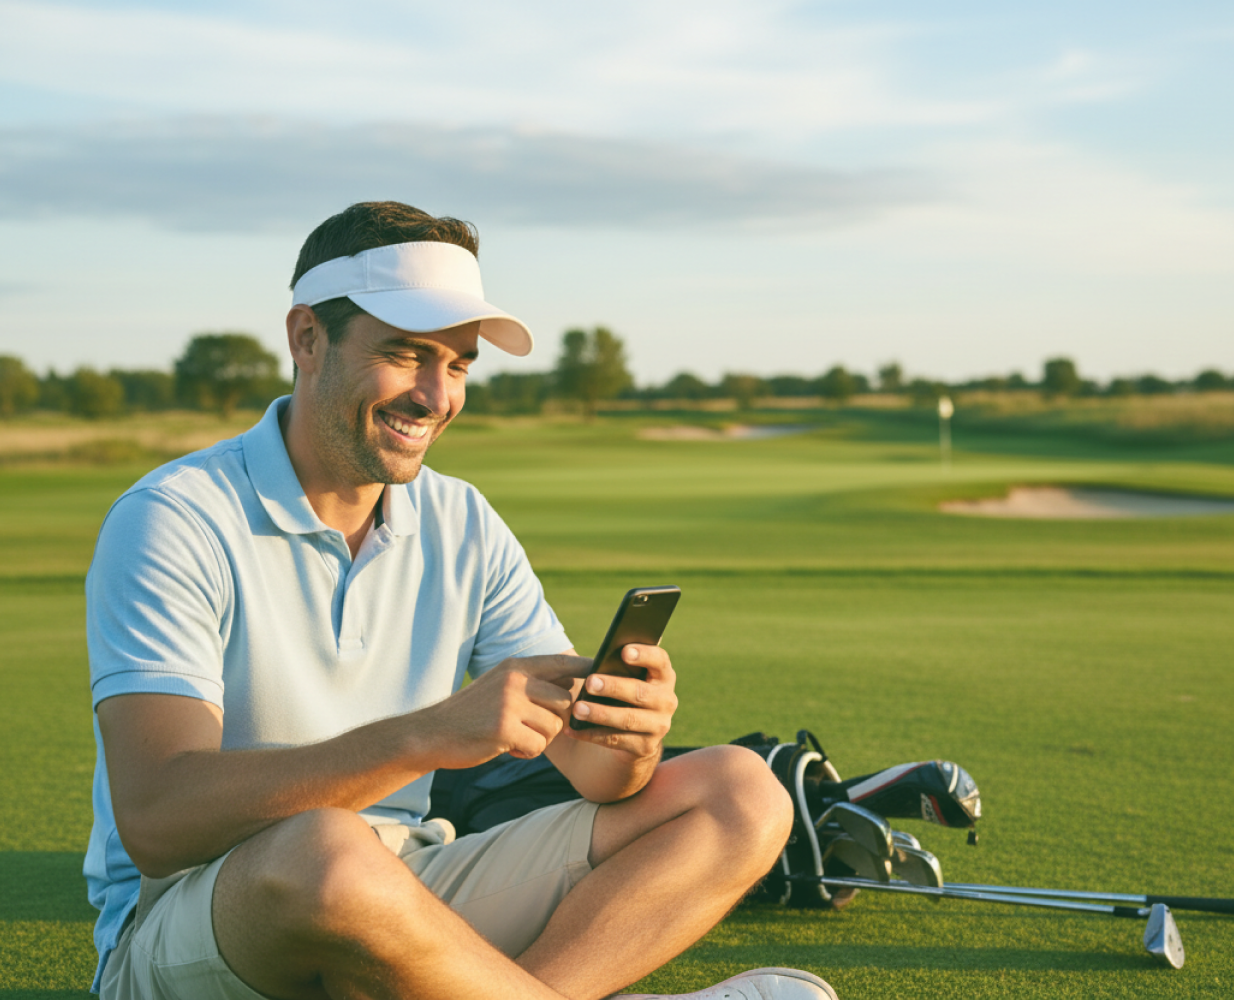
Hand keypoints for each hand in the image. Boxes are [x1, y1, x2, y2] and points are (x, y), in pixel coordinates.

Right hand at [414, 653, 592, 769]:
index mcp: (516, 666)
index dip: (588, 671)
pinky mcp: (503, 728)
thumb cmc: (472, 714)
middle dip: (558, 721)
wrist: (432, 734)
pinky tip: (507, 747)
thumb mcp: (501, 686)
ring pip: (554, 726)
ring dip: (540, 739)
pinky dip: (527, 752)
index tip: (606, 677)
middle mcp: (515, 679)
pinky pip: (538, 746)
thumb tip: (577, 685)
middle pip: (566, 701)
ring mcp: (509, 703)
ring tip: (515, 737)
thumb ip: (533, 683)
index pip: (564, 663)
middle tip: (534, 728)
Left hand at [568, 644, 677, 759]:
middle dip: (614, 687)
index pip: (660, 660)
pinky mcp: (646, 747)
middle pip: (641, 692)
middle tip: (590, 682)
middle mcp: (666, 700)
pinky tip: (572, 729)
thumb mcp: (622, 676)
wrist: (630, 733)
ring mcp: (659, 725)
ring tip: (577, 709)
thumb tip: (595, 661)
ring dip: (601, 714)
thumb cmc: (620, 692)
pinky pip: (616, 740)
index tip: (624, 652)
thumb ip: (615, 665)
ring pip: (628, 719)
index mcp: (663, 676)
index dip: (644, 654)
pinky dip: (591, 734)